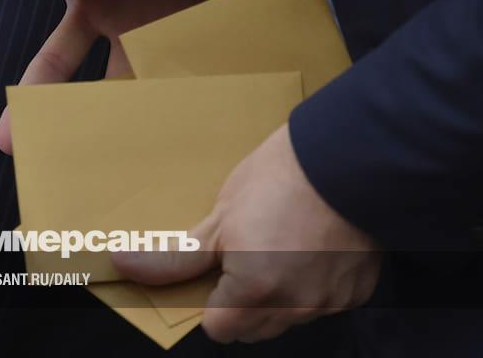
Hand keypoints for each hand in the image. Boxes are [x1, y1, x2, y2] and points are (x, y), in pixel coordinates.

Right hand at [0, 0, 244, 153]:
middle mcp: (103, 7)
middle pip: (65, 62)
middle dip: (41, 100)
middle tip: (12, 142)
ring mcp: (143, 22)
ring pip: (116, 77)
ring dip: (105, 113)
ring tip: (96, 154)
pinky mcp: (183, 26)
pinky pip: (172, 62)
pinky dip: (169, 90)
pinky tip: (163, 121)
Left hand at [112, 124, 381, 342]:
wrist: (347, 154)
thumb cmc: (281, 178)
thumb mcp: (220, 217)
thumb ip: (175, 257)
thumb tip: (125, 266)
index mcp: (253, 292)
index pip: (218, 328)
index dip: (213, 299)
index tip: (220, 269)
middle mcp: (293, 307)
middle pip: (253, 329)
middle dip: (244, 303)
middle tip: (250, 254)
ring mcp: (329, 302)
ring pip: (289, 318)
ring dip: (281, 296)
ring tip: (284, 245)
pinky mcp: (356, 291)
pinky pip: (324, 303)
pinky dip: (315, 285)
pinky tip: (314, 248)